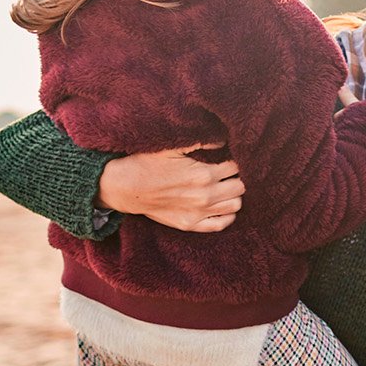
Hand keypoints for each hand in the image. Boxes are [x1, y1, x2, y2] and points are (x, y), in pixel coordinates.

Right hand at [100, 144, 243, 232]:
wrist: (126, 187)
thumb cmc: (148, 163)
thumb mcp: (174, 146)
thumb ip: (202, 142)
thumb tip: (223, 141)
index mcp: (204, 173)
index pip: (235, 167)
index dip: (234, 160)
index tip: (228, 158)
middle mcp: (205, 195)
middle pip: (240, 186)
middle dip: (237, 177)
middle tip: (228, 173)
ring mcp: (199, 212)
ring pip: (236, 205)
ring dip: (234, 195)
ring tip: (226, 187)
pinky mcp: (190, 224)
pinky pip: (221, 224)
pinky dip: (228, 215)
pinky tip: (223, 206)